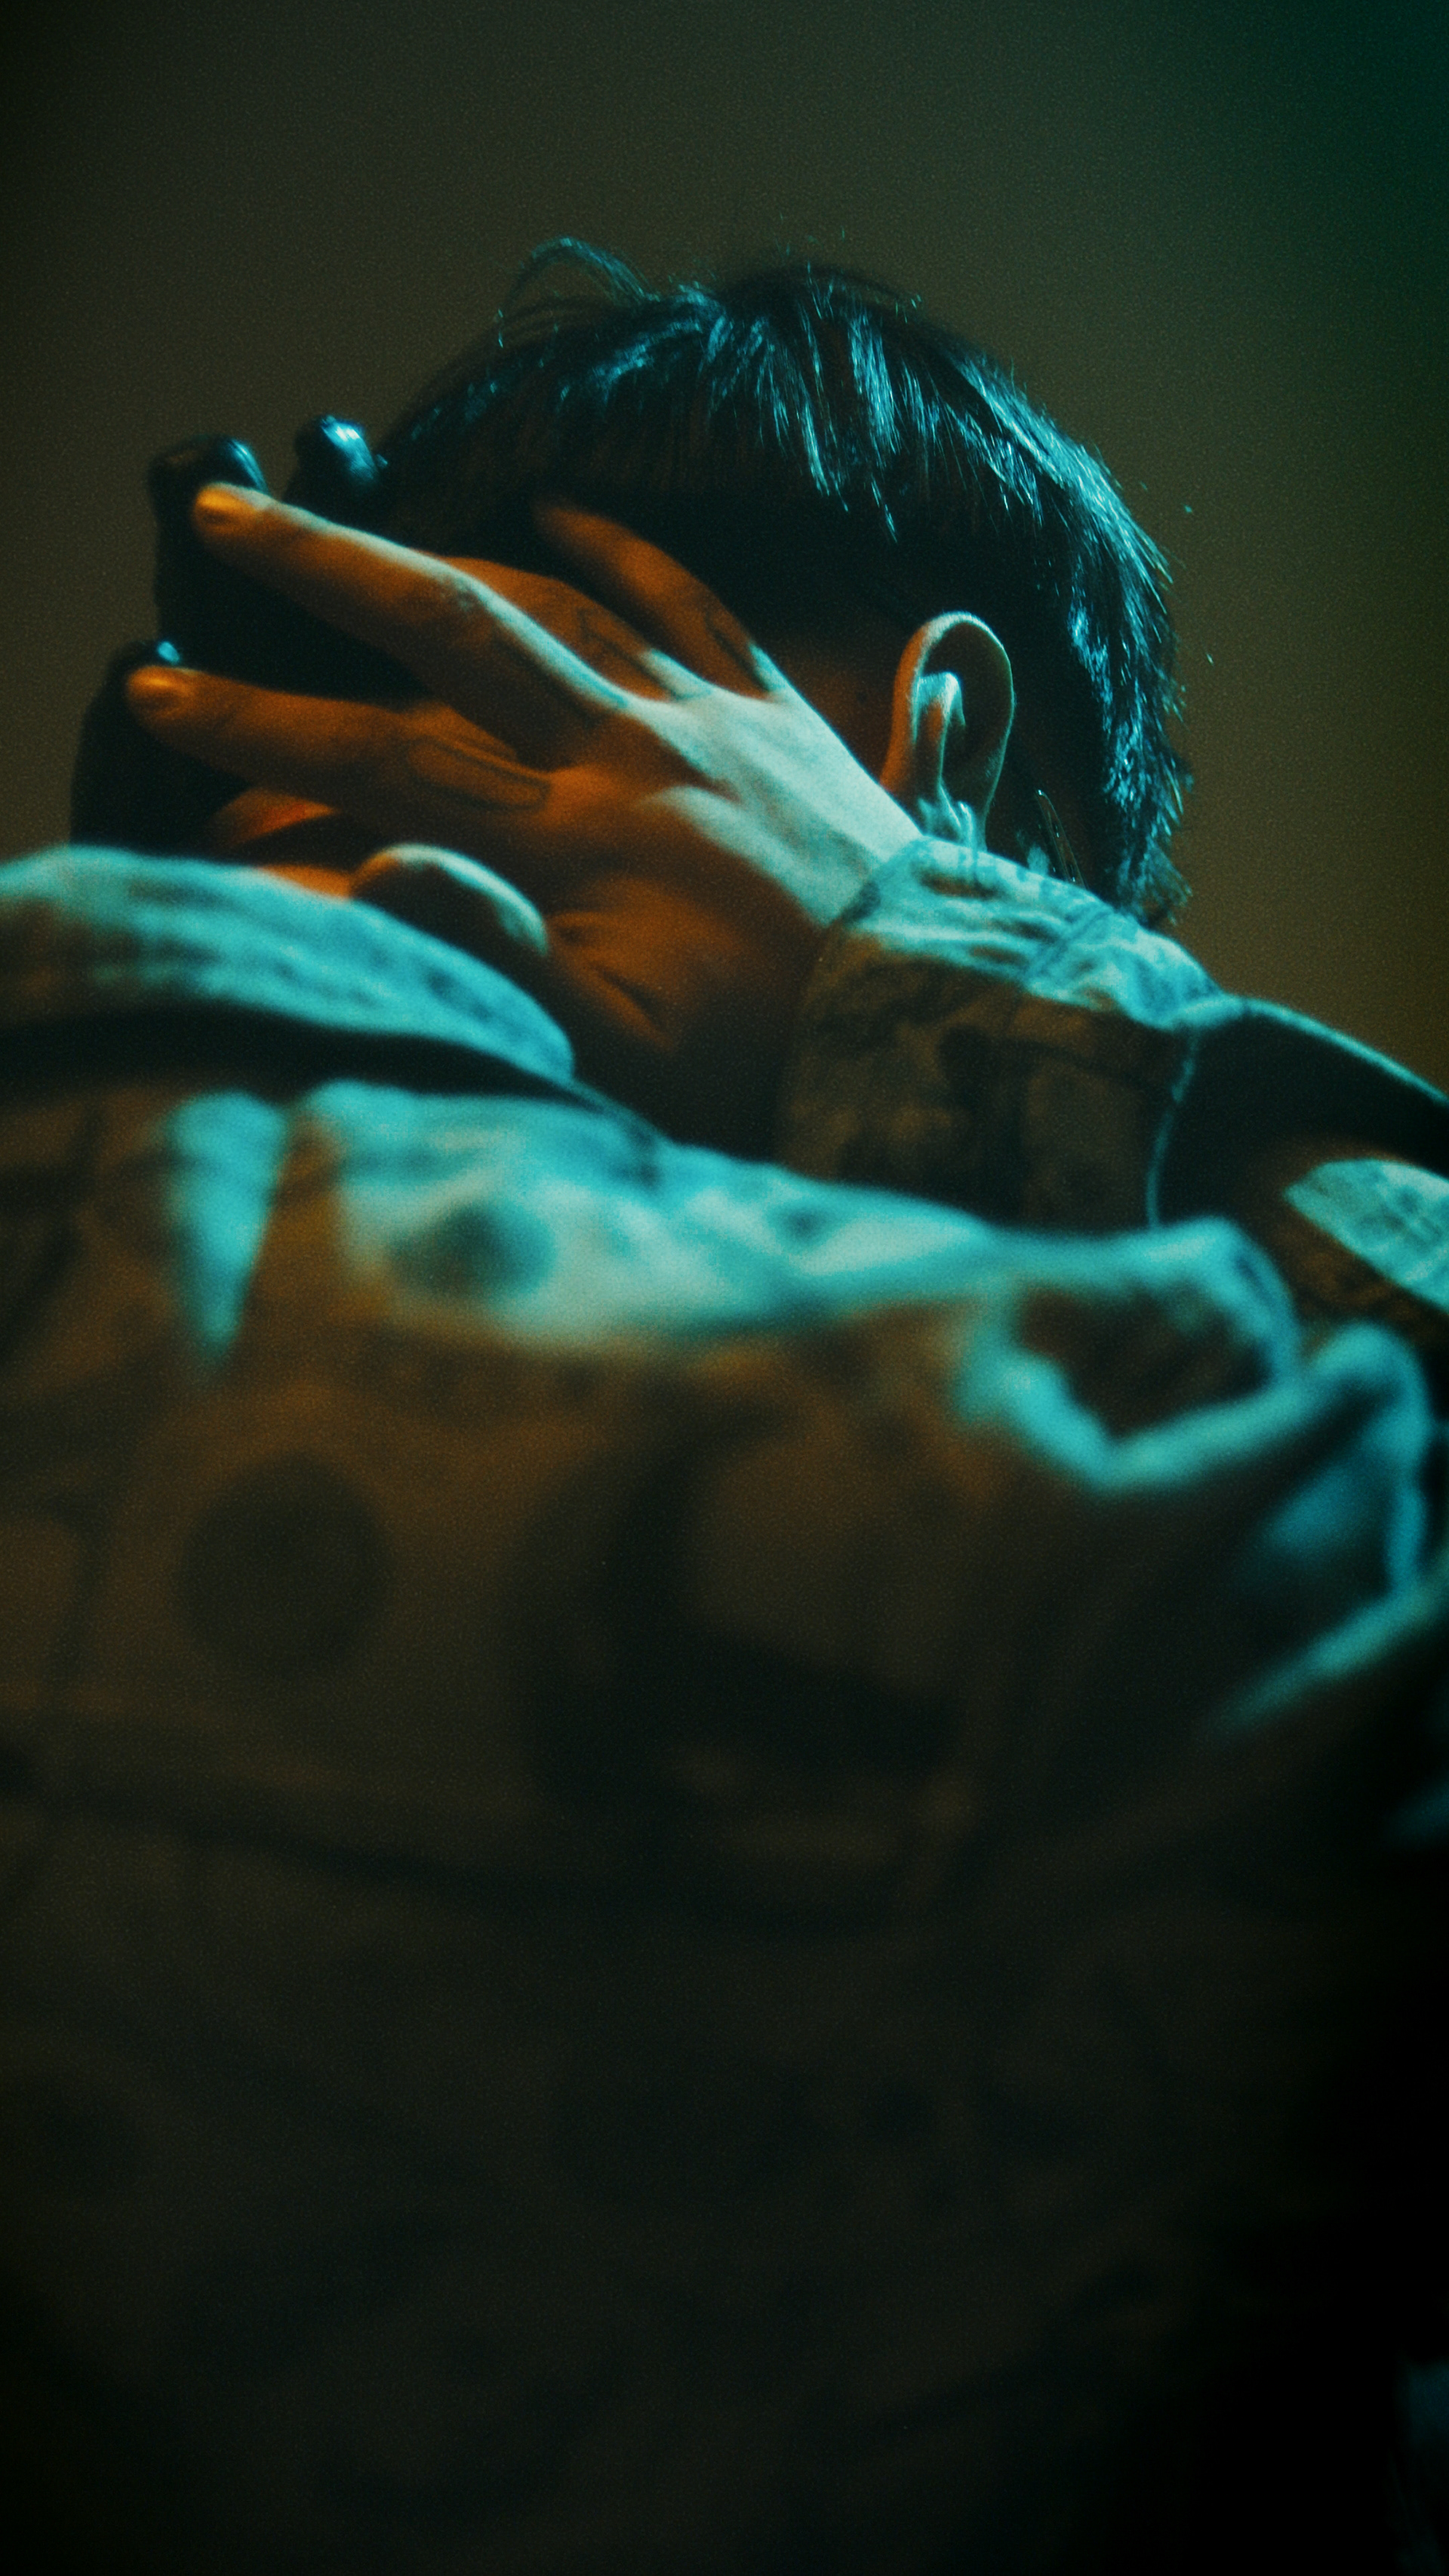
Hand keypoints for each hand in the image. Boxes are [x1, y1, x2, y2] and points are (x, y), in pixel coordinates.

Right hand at [125, 490, 918, 1148]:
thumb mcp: (625, 1054)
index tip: (162, 694)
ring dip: (447, 549)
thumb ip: (499, 960)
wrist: (934, 1027)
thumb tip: (374, 873)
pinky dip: (623, 547)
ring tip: (360, 519)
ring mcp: (712, 718)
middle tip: (223, 523)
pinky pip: (696, 598)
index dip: (264, 726)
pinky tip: (558, 515)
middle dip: (326, 572)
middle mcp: (635, 749)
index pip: (386, 753)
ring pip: (558, 596)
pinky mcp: (778, 717)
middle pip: (453, 627)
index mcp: (580, 835)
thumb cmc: (768, 1063)